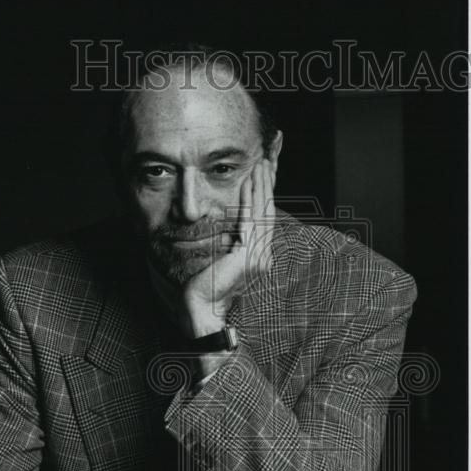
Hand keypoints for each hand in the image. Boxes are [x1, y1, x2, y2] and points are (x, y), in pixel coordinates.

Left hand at [180, 157, 276, 336]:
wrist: (203, 311)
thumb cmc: (205, 290)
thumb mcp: (219, 261)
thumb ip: (227, 245)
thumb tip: (224, 230)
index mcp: (258, 256)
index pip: (264, 218)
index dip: (265, 194)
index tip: (264, 172)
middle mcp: (262, 255)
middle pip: (268, 211)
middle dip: (268, 184)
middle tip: (268, 159)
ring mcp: (257, 256)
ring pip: (262, 212)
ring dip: (261, 186)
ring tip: (261, 164)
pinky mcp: (247, 256)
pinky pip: (249, 221)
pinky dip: (249, 199)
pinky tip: (249, 182)